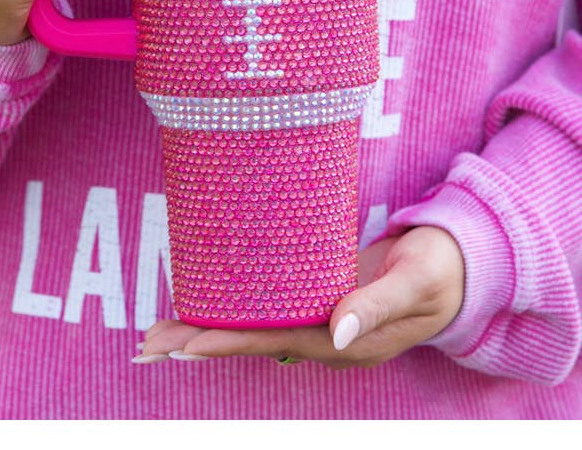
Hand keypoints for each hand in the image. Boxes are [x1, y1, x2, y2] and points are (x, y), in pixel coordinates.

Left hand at [137, 226, 464, 367]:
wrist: (461, 266)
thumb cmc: (441, 269)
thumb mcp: (415, 283)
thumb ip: (376, 306)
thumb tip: (336, 332)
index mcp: (347, 342)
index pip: (276, 341)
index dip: (228, 342)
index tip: (184, 344)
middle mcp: (329, 339)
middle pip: (255, 342)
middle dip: (201, 342)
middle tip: (148, 342)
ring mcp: (325, 323)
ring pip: (259, 330)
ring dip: (212, 330)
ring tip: (162, 332)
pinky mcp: (324, 301)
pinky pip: (273, 312)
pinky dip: (240, 312)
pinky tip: (214, 306)